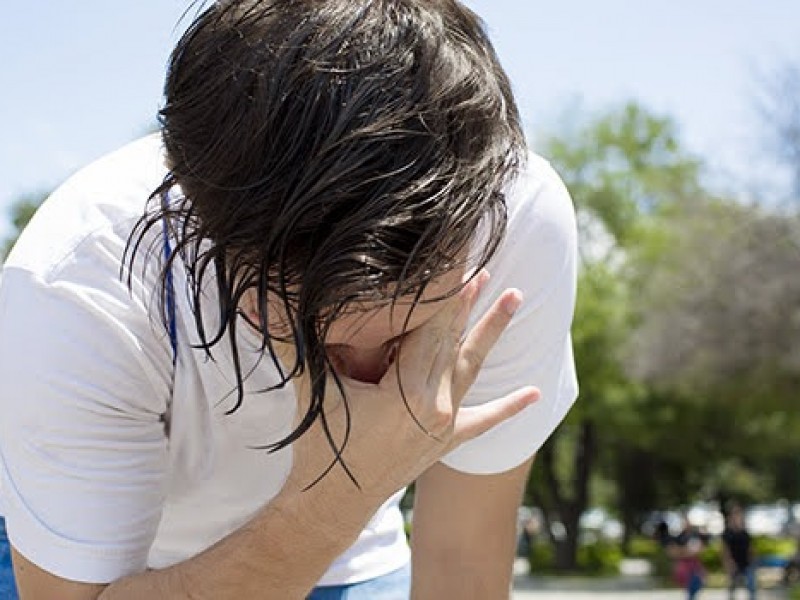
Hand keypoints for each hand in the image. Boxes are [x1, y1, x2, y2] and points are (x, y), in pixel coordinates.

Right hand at [278, 271, 539, 500]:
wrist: (330, 505)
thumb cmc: (319, 448)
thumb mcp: (311, 390)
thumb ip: (290, 343)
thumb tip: (256, 303)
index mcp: (406, 393)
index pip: (429, 328)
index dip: (442, 291)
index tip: (458, 259)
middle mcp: (434, 407)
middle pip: (452, 341)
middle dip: (467, 300)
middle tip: (485, 264)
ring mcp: (443, 425)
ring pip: (471, 367)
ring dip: (491, 332)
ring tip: (515, 297)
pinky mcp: (445, 441)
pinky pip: (483, 421)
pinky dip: (508, 408)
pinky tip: (534, 394)